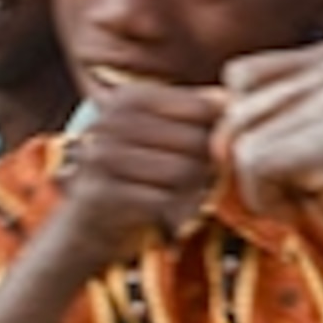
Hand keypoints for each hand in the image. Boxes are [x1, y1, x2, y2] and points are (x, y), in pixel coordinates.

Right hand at [51, 82, 222, 266]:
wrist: (90, 224)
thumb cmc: (139, 174)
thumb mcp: (165, 135)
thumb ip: (197, 113)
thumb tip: (232, 98)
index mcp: (129, 98)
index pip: (202, 107)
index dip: (221, 132)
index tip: (217, 148)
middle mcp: (110, 121)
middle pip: (196, 140)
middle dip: (209, 165)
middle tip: (203, 179)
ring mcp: (102, 156)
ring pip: (183, 171)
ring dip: (194, 190)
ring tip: (186, 194)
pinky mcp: (102, 193)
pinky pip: (163, 200)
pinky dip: (175, 210)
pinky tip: (169, 212)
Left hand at [218, 43, 322, 278]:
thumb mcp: (310, 143)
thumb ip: (266, 117)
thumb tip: (201, 111)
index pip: (240, 78)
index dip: (250, 131)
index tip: (297, 164)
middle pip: (234, 111)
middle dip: (254, 164)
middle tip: (310, 189)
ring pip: (239, 143)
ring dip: (264, 188)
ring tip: (319, 197)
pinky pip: (255, 168)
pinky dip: (272, 203)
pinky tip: (317, 209)